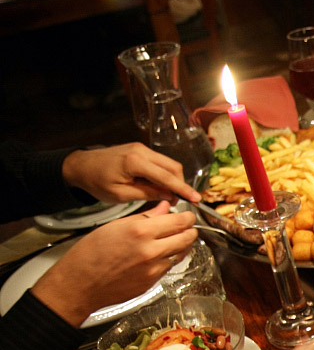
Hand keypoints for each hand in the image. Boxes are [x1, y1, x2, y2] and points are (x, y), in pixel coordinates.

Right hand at [31, 202, 196, 325]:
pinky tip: (160, 254)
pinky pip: (169, 266)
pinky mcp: (153, 282)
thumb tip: (164, 208)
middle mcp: (151, 250)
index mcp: (140, 231)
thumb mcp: (114, 226)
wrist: (80, 284)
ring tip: (174, 239)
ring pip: (181, 253)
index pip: (179, 221)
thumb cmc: (90, 254)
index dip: (187, 217)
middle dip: (190, 230)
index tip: (187, 215)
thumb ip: (145, 217)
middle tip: (186, 226)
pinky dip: (169, 258)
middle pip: (187, 238)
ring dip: (182, 245)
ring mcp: (154, 268)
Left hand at [62, 143, 201, 203]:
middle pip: (173, 167)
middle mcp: (141, 151)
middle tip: (180, 201)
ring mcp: (141, 148)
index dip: (183, 189)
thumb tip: (170, 196)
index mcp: (135, 162)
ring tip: (169, 196)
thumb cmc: (96, 181)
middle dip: (180, 184)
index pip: (166, 176)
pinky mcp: (141, 150)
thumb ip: (147, 193)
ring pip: (169, 164)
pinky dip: (165, 174)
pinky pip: (160, 162)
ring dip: (173, 180)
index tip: (196, 199)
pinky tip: (160, 186)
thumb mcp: (121, 194)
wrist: (80, 165)